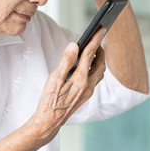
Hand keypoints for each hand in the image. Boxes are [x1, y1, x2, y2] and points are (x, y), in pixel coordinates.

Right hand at [29, 28, 105, 143]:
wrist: (49, 122)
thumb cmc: (49, 101)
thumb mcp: (54, 78)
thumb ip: (66, 61)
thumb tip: (74, 45)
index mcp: (80, 80)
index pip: (90, 55)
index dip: (95, 40)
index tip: (100, 28)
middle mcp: (88, 86)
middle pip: (100, 63)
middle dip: (100, 50)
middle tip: (96, 38)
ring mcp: (88, 92)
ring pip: (99, 72)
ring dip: (99, 59)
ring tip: (93, 49)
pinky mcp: (85, 95)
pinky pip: (95, 78)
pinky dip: (94, 68)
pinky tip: (86, 65)